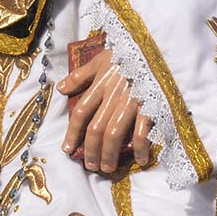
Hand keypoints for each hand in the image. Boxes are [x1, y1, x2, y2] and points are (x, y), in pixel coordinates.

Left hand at [57, 49, 151, 172]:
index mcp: (101, 84)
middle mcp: (113, 95)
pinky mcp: (150, 107)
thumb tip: (60, 88)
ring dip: (109, 155)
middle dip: (90, 150)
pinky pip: (142, 132)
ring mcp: (132, 102)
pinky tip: (139, 160)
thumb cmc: (127, 54)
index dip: (73, 132)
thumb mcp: (101, 59)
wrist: (156, 48)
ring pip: (114, 134)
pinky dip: (139, 148)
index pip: (82, 112)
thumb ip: (81, 75)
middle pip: (96, 129)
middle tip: (89, 166)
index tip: (67, 149)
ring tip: (106, 168)